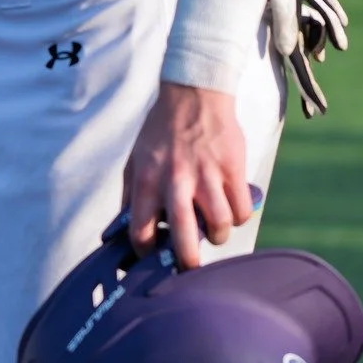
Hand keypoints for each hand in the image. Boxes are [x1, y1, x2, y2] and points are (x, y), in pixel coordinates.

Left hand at [122, 81, 253, 268]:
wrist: (193, 95)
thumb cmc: (161, 131)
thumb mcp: (135, 160)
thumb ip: (131, 195)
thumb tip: (122, 230)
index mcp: (147, 180)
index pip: (141, 231)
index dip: (146, 252)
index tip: (153, 255)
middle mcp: (176, 181)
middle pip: (184, 238)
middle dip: (188, 262)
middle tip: (191, 268)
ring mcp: (207, 177)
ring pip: (220, 227)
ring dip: (218, 237)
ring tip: (214, 231)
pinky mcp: (233, 170)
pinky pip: (240, 210)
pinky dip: (237, 217)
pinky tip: (230, 211)